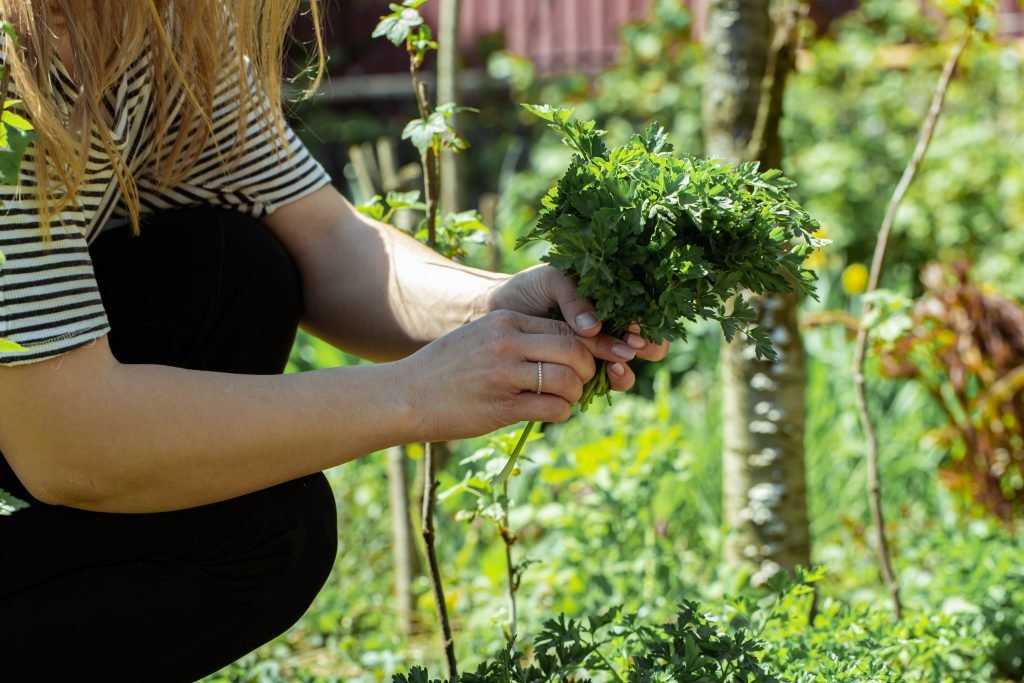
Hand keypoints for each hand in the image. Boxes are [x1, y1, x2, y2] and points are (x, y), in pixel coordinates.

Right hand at [398, 310, 596, 441]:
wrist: (406, 396)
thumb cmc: (445, 370)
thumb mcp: (479, 336)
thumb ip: (515, 337)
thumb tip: (559, 349)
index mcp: (505, 321)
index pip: (564, 326)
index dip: (584, 345)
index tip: (583, 360)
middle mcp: (506, 342)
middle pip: (574, 349)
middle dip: (587, 368)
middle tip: (581, 381)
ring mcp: (504, 374)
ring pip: (568, 379)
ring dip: (575, 393)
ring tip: (565, 399)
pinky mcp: (502, 406)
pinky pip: (552, 408)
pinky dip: (561, 412)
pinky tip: (552, 413)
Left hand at [487, 265, 669, 390]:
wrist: (495, 312)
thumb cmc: (528, 289)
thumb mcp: (553, 281)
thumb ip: (575, 299)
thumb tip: (593, 328)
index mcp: (611, 301)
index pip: (644, 312)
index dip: (647, 322)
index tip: (637, 329)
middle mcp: (610, 329)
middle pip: (645, 344)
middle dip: (648, 348)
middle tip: (633, 348)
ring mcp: (596, 355)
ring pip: (625, 369)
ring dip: (626, 371)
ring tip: (615, 366)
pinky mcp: (578, 375)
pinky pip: (600, 384)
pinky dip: (605, 383)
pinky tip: (601, 376)